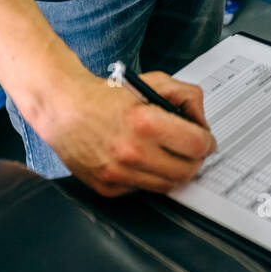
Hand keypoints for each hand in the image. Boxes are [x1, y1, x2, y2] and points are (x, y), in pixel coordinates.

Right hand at [39, 69, 216, 196]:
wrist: (64, 108)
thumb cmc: (106, 96)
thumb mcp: (152, 81)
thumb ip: (185, 96)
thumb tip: (201, 123)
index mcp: (145, 123)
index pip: (196, 145)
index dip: (206, 141)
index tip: (205, 139)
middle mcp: (132, 152)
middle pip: (186, 171)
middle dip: (195, 159)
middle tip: (191, 149)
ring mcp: (119, 174)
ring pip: (167, 185)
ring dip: (175, 171)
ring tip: (169, 154)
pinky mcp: (108, 188)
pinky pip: (143, 189)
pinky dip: (149, 177)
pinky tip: (143, 160)